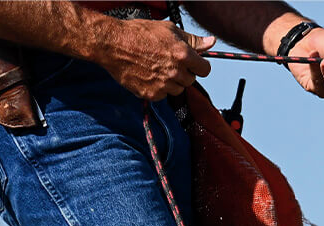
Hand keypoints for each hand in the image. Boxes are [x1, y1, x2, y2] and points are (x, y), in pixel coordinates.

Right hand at [99, 19, 214, 100]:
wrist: (112, 44)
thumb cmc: (138, 33)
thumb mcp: (169, 30)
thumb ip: (193, 40)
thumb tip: (211, 42)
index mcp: (183, 55)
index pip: (205, 70)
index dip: (199, 66)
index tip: (193, 64)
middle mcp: (175, 72)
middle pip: (190, 80)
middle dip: (183, 72)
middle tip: (168, 62)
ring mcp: (163, 85)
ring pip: (178, 89)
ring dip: (172, 82)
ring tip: (157, 68)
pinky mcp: (152, 94)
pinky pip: (163, 96)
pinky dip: (158, 88)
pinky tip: (149, 75)